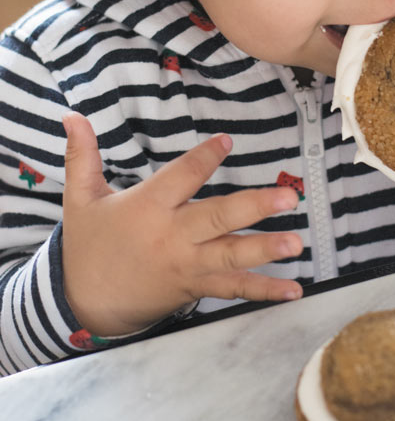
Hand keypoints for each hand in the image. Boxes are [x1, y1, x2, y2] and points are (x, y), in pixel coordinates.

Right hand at [62, 113, 302, 337]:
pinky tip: (293, 290)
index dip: (204, 158)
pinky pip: (233, 290)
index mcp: (147, 208)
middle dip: (254, 208)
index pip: (181, 177)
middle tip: (287, 198)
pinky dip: (264, 291)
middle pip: (217, 218)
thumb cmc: (87, 246)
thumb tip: (71, 115)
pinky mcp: (195, 288)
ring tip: (296, 243)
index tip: (226, 142)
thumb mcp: (80, 198)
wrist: (82, 304)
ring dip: (266, 250)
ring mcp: (187, 266)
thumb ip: (82, 155)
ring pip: (231, 256)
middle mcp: (172, 236)